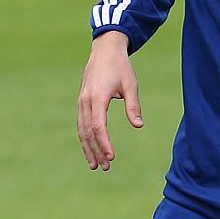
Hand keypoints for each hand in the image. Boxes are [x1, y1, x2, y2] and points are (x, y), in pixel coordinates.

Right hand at [77, 30, 142, 171]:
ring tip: (95, 165)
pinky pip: (81, 124)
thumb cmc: (120, 67)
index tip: (111, 157)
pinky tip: (90, 149)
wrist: (104, 50)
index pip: (98, 126)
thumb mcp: (130, 84)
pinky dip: (85, 138)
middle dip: (95, 151)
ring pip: (82, 130)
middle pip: (87, 132)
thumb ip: (133, 105)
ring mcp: (81, 101)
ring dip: (88, 148)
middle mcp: (85, 101)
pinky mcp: (82, 102)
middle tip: (105, 168)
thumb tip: (138, 125)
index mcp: (97, 97)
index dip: (104, 143)